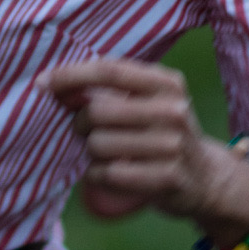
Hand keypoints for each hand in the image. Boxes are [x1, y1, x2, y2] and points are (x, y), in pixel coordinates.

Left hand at [38, 59, 229, 224]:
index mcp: (166, 83)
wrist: (206, 178)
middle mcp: (173, 110)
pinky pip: (108, 174)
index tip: (42, 83)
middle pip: (98, 111)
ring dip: (89, 152)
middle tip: (86, 131)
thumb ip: (111, 89)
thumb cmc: (163, 133)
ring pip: (99, 145)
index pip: (109, 70)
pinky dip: (96, 175)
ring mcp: (173, 145)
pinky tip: (106, 172)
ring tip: (103, 153)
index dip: (70, 75)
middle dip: (79, 123)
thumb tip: (53, 84)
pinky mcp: (168, 178)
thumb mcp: (149, 101)